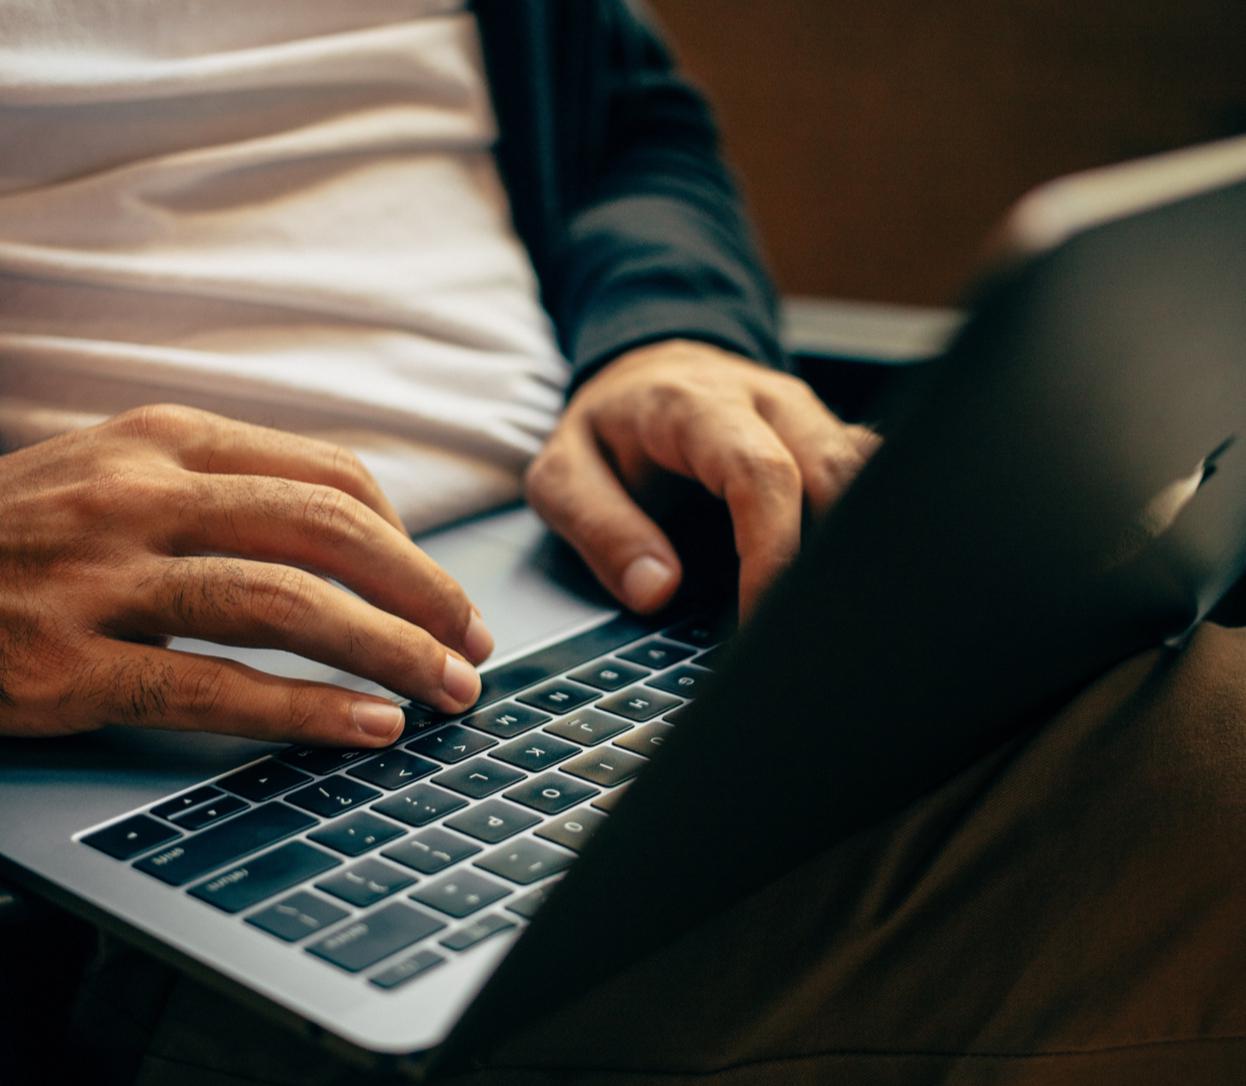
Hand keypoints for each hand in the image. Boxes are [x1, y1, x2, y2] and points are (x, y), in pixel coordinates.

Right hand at [0, 405, 492, 742]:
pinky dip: (306, 710)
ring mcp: (97, 577)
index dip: (409, 541)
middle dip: (423, 594)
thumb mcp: (120, 475)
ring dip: (388, 650)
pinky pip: (212, 689)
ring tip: (446, 691)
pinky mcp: (62, 665)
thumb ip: (227, 491)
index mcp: (165, 438)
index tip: (444, 592)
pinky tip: (366, 727)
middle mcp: (139, 493)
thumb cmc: (21, 534)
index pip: (331, 475)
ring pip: (285, 603)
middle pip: (328, 532)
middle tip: (473, 645)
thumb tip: (358, 541)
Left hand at [526, 340, 879, 614]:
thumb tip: (656, 589)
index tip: (760, 617)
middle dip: (827, 559)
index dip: (772, 550)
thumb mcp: (563, 474)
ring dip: (856, 545)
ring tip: (826, 614)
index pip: (761, 474)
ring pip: (868, 474)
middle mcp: (767, 401)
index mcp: (697, 404)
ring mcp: (808, 416)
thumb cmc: (607, 429)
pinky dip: (865, 529)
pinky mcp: (829, 438)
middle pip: (836, 473)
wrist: (644, 374)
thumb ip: (600, 529)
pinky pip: (872, 477)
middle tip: (802, 632)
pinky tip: (843, 581)